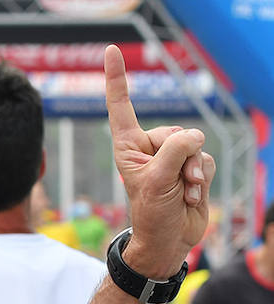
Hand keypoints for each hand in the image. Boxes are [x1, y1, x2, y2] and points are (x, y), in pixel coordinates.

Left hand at [104, 44, 214, 276]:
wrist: (168, 240)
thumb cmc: (152, 214)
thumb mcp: (157, 180)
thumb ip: (175, 150)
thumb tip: (194, 137)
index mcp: (128, 147)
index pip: (121, 107)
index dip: (117, 79)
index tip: (109, 51)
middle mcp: (148, 148)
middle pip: (175, 132)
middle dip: (181, 156)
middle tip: (173, 182)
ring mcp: (171, 157)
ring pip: (195, 145)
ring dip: (192, 172)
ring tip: (180, 192)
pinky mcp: (190, 167)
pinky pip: (206, 159)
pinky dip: (202, 178)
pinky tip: (190, 195)